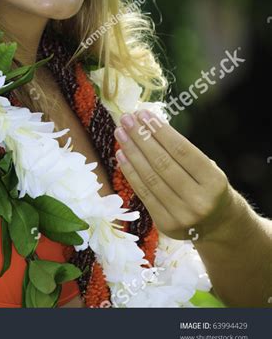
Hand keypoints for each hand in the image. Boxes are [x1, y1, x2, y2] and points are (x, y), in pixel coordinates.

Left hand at [114, 110, 233, 242]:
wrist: (218, 224)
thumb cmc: (208, 186)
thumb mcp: (208, 167)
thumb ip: (181, 151)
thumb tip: (146, 124)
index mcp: (215, 182)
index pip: (182, 150)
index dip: (160, 131)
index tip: (143, 114)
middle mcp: (199, 201)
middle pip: (163, 163)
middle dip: (141, 138)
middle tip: (126, 119)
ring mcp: (182, 216)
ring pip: (150, 178)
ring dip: (132, 152)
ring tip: (120, 133)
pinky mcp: (166, 225)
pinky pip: (143, 193)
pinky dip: (130, 172)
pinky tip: (122, 155)